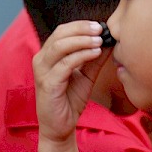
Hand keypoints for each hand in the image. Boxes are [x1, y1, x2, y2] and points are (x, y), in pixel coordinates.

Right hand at [33, 20, 111, 143]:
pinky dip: (81, 56)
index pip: (63, 31)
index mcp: (49, 54)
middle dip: (82, 29)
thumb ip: (95, 58)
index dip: (81, 25)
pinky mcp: (48, 84)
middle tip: (101, 29)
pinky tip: (95, 53)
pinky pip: (65, 64)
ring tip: (100, 40)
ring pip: (60, 46)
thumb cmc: (70, 99)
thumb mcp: (87, 75)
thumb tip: (109, 41)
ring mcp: (42, 71)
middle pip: (60, 34)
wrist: (60, 126)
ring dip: (82, 40)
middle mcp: (42, 59)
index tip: (101, 25)